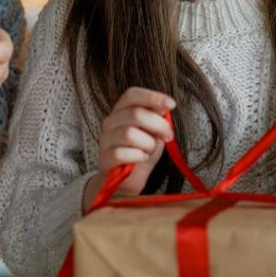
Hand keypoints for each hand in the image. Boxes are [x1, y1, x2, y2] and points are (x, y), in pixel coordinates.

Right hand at [84, 87, 174, 207]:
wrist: (127, 181)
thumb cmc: (141, 152)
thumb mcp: (154, 134)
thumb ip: (157, 120)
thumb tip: (163, 108)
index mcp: (122, 110)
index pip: (132, 94)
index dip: (152, 97)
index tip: (171, 105)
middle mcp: (110, 122)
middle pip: (135, 114)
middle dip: (158, 125)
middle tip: (168, 136)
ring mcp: (105, 140)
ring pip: (130, 134)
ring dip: (148, 144)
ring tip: (149, 150)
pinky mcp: (104, 159)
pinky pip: (122, 153)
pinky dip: (138, 156)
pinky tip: (141, 159)